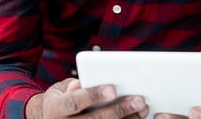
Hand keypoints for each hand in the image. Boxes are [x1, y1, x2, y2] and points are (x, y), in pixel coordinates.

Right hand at [25, 78, 148, 118]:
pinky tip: (137, 118)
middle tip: (139, 100)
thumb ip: (72, 87)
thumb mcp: (59, 90)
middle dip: (118, 110)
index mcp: (56, 109)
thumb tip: (80, 84)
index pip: (74, 102)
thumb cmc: (62, 99)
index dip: (92, 96)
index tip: (112, 89)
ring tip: (143, 109)